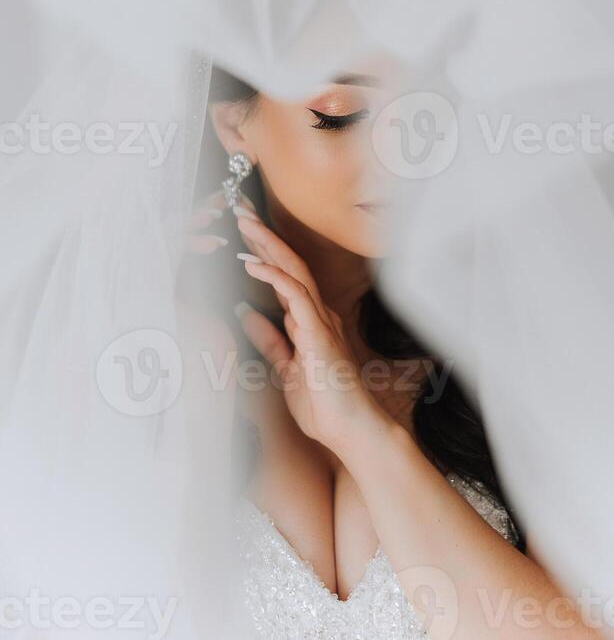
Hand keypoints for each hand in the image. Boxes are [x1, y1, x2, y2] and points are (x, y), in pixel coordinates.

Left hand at [233, 211, 383, 458]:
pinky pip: (295, 294)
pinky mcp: (319, 332)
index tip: (240, 229)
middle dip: (262, 234)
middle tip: (238, 208)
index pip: (283, 274)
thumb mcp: (285, 368)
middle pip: (288, 261)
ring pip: (292, 268)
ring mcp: (320, 320)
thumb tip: (246, 313)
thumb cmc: (324, 404)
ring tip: (242, 222)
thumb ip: (269, 340)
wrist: (350, 431)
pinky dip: (274, 275)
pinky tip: (253, 263)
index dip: (262, 248)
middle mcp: (317, 313)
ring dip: (266, 243)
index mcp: (309, 320)